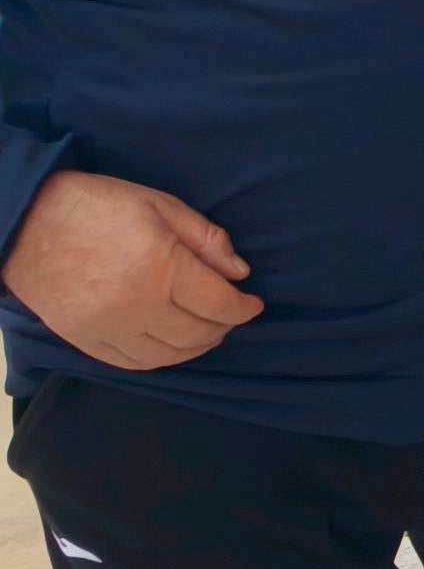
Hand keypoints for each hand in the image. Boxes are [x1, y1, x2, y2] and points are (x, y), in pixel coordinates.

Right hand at [3, 171, 260, 370]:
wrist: (26, 223)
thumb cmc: (97, 206)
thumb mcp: (160, 205)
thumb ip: (205, 239)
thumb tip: (239, 272)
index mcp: (160, 268)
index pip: (218, 303)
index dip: (243, 308)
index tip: (253, 304)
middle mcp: (136, 306)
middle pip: (196, 334)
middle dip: (223, 328)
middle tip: (231, 317)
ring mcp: (107, 328)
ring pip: (166, 356)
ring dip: (194, 348)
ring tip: (206, 332)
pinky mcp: (83, 340)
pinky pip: (130, 363)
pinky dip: (158, 359)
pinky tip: (169, 345)